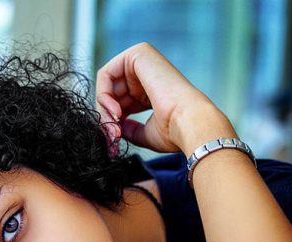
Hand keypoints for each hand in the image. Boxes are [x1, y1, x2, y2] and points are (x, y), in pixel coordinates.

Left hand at [96, 42, 236, 153]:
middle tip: (111, 135)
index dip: (112, 120)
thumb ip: (130, 129)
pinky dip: (103, 95)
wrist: (188, 122)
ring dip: (104, 109)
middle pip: (111, 92)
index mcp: (151, 89)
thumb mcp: (146, 133)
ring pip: (106, 84)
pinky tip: (114, 111)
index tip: (114, 137)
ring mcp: (143, 59)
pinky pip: (106, 74)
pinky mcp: (137, 53)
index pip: (120, 100)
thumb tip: (117, 128)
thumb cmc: (174, 131)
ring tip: (113, 126)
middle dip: (106, 115)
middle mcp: (147, 72)